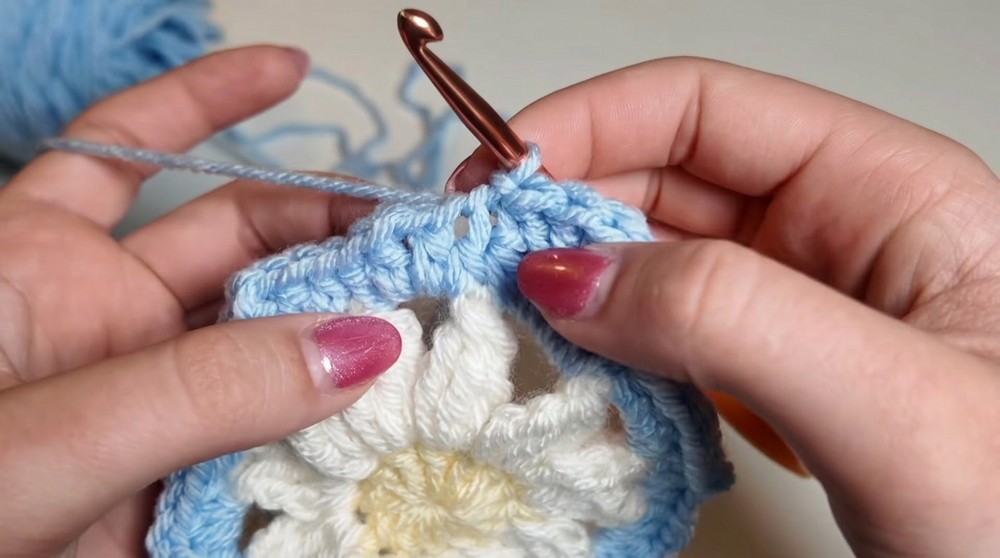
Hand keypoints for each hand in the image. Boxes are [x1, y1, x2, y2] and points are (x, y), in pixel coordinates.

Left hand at [0, 47, 401, 556]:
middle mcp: (102, 324)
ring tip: (429, 321)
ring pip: (270, 342)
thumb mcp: (47, 436)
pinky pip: (274, 435)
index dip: (208, 99)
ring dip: (343, 331)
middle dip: (327, 228)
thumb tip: (364, 343)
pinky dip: (330, 426)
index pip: (127, 150)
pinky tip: (387, 415)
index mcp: (37, 268)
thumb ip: (199, 390)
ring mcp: (152, 404)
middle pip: (235, 244)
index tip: (293, 68)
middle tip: (419, 244)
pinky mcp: (184, 480)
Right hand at [452, 57, 999, 556]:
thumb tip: (567, 274)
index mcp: (888, 192)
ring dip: (576, 288)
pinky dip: (606, 353)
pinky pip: (665, 340)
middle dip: (562, 212)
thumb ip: (730, 320)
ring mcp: (799, 311)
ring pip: (654, 265)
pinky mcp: (772, 379)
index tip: (496, 178)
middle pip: (662, 182)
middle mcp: (836, 237)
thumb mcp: (894, 405)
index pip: (705, 111)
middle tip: (479, 264)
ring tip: (509, 325)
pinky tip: (574, 377)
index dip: (590, 126)